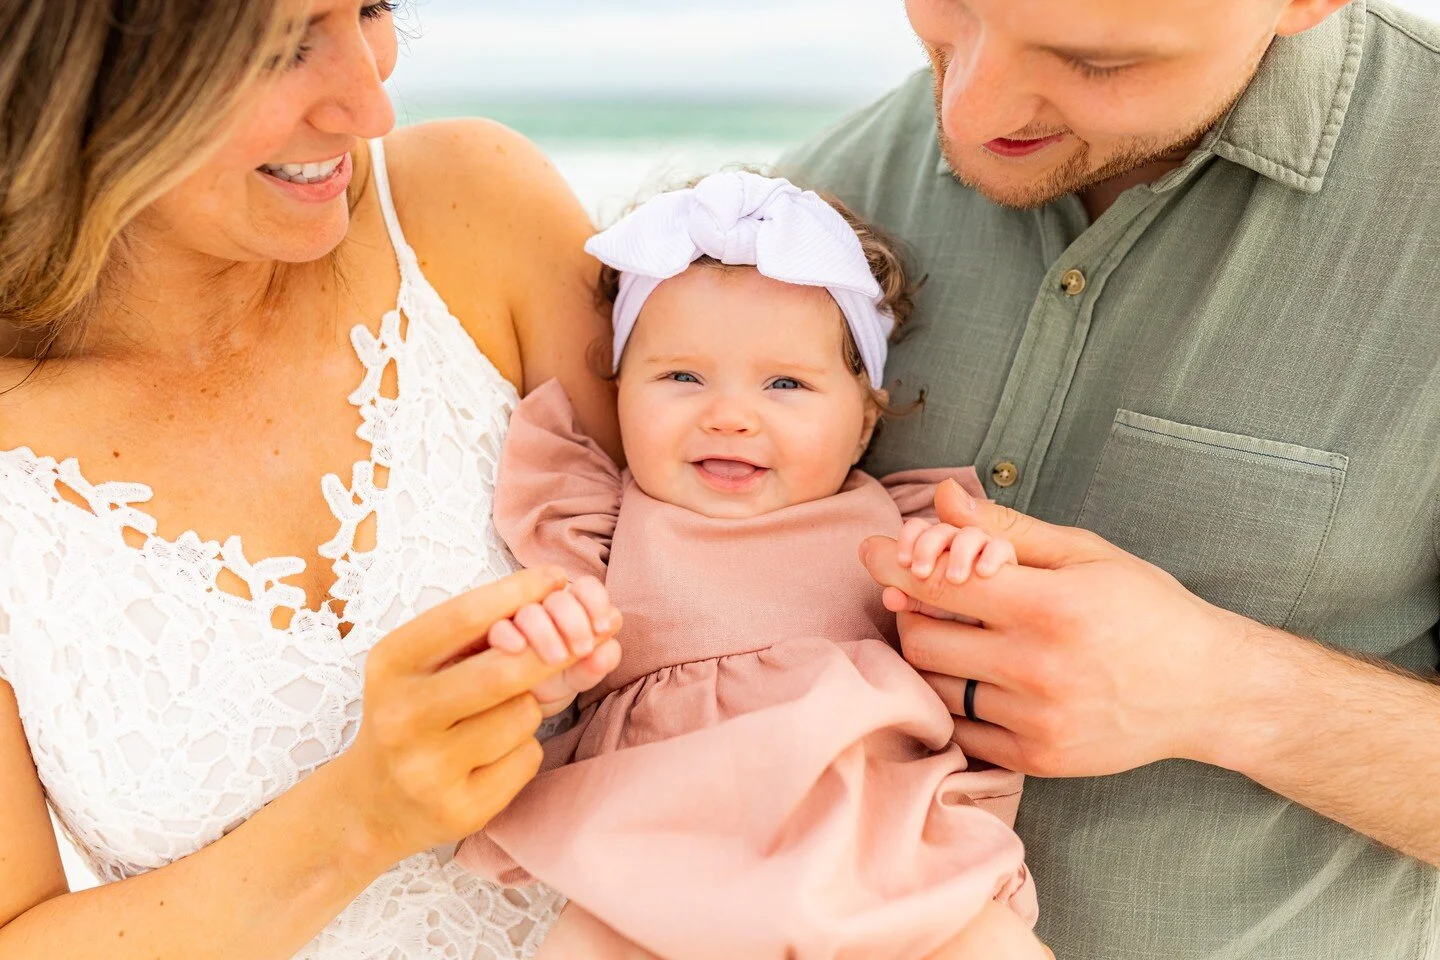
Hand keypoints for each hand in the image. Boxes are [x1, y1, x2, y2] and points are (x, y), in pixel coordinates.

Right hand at [332, 567, 586, 865]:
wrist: (373, 803)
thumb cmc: (416, 712)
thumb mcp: (426, 664)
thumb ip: (487, 634)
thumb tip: (569, 600)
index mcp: (391, 664)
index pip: (462, 617)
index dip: (518, 593)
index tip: (557, 578)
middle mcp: (401, 715)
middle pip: (503, 671)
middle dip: (553, 650)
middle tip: (584, 638)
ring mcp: (428, 768)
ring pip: (524, 715)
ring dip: (530, 708)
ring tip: (495, 719)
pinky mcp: (459, 810)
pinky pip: (527, 759)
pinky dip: (524, 750)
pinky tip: (489, 759)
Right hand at [486, 575, 622, 715]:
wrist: (533, 697)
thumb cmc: (565, 673)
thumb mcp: (587, 670)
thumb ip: (602, 660)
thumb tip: (603, 655)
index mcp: (574, 605)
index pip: (586, 587)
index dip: (596, 603)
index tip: (602, 629)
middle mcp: (545, 605)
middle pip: (559, 599)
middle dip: (574, 624)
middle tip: (582, 650)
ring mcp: (518, 618)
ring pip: (529, 612)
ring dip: (545, 633)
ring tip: (556, 659)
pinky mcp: (495, 635)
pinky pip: (498, 628)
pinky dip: (508, 635)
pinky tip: (518, 649)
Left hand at [861, 479, 1243, 777]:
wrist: (1207, 691)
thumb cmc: (1147, 610)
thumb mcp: (1086, 554)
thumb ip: (1008, 528)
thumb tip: (944, 499)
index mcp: (1050, 606)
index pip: (938, 582)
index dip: (893, 563)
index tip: (873, 551)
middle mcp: (1038, 667)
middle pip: (921, 637)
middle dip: (911, 610)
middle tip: (923, 596)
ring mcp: (1035, 719)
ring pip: (934, 685)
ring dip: (929, 654)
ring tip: (954, 633)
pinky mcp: (1036, 758)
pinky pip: (961, 728)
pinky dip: (955, 700)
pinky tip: (977, 676)